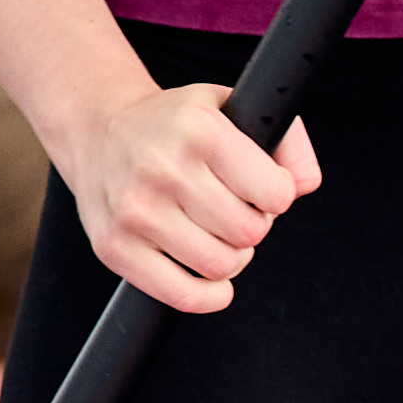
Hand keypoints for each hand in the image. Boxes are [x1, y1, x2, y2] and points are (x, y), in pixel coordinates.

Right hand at [52, 77, 319, 315]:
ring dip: (231, 257)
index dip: (278, 195)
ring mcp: (135, 212)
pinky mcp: (115, 248)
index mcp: (200, 130)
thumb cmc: (171, 123)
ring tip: (215, 233)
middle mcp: (164, 168)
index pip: (276, 192)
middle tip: (233, 210)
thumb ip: (285, 140)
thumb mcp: (230, 107)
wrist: (97, 130)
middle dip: (253, 226)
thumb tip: (305, 185)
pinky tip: (211, 279)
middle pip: (249, 232)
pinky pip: (183, 295)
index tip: (262, 189)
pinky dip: (209, 295)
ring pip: (221, 266)